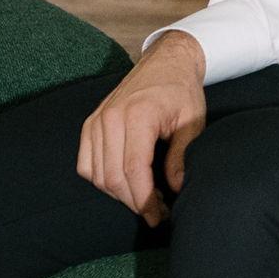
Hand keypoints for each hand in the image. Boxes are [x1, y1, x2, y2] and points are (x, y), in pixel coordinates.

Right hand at [77, 30, 207, 224]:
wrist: (166, 61)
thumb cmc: (182, 90)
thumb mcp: (193, 120)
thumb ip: (182, 154)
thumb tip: (176, 188)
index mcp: (138, 115)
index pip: (133, 170)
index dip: (145, 200)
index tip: (159, 216)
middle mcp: (111, 118)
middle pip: (113, 177)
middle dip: (133, 202)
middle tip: (156, 212)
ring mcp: (97, 120)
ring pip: (97, 174)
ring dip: (118, 194)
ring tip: (143, 197)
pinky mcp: (90, 123)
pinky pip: (85, 164)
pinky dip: (100, 179)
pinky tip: (122, 183)